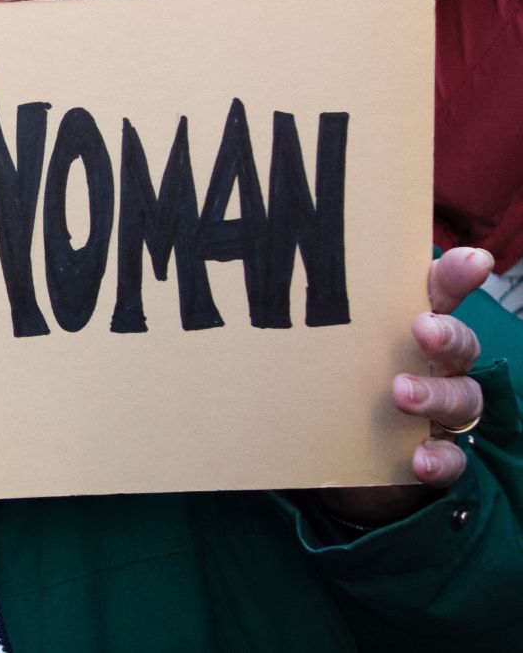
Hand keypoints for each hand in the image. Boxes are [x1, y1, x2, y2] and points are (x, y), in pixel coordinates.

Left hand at [316, 247, 491, 527]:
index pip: (439, 294)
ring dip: (436, 394)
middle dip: (448, 334)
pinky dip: (440, 460)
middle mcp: (432, 365)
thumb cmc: (330, 383)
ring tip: (401, 393)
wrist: (335, 457)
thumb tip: (247, 296)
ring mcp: (438, 410)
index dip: (457, 275)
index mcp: (406, 329)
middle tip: (423, 330)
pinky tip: (419, 460)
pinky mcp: (433, 453)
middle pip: (459, 342)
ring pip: (463, 397)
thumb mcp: (318, 348)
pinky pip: (452, 457)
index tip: (473, 260)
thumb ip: (302, 323)